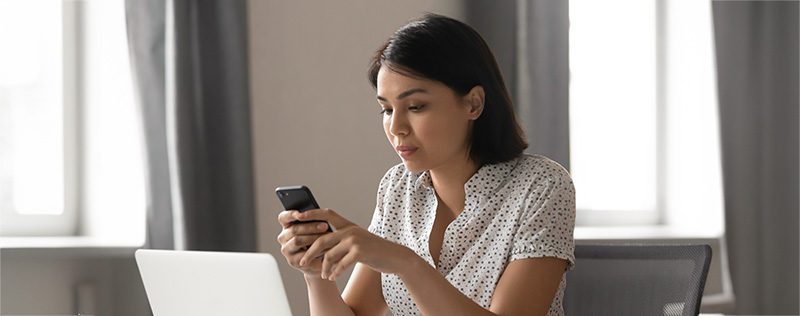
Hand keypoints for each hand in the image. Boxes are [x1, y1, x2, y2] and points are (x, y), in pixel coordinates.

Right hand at [276, 210, 331, 275]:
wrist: (320, 260)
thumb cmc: (317, 239)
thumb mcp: (314, 228)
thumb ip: (312, 221)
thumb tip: (318, 215)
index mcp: (287, 226)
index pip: (283, 218)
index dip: (290, 215)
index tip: (299, 214)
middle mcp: (283, 237)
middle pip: (293, 230)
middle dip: (310, 227)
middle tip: (325, 226)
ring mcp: (286, 250)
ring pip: (297, 241)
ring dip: (313, 238)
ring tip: (327, 236)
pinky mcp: (292, 261)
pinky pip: (302, 254)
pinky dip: (315, 250)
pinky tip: (324, 248)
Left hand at [296, 208, 415, 280]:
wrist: (394, 256)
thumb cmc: (373, 250)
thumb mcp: (356, 240)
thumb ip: (340, 240)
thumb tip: (320, 245)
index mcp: (348, 225)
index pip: (326, 214)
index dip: (311, 213)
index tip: (297, 217)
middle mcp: (350, 230)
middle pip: (322, 239)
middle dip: (310, 252)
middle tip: (302, 261)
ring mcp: (355, 241)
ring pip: (329, 255)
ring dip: (323, 267)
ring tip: (322, 275)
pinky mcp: (360, 252)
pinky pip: (340, 264)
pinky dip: (334, 273)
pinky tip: (331, 277)